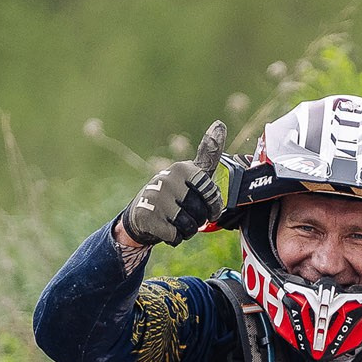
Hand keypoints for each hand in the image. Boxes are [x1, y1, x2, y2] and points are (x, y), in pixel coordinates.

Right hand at [120, 120, 228, 247]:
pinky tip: (164, 227)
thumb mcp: (192, 173)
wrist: (142, 213)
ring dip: (186, 230)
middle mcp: (168, 179)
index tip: (208, 208)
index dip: (213, 206)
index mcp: (183, 168)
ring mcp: (156, 198)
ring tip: (174, 220)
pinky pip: (175, 236)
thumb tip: (220, 123)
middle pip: (201, 213)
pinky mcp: (148, 217)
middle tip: (185, 213)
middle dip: (198, 220)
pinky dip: (173, 238)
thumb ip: (208, 154)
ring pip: (189, 226)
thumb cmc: (175, 193)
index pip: (211, 193)